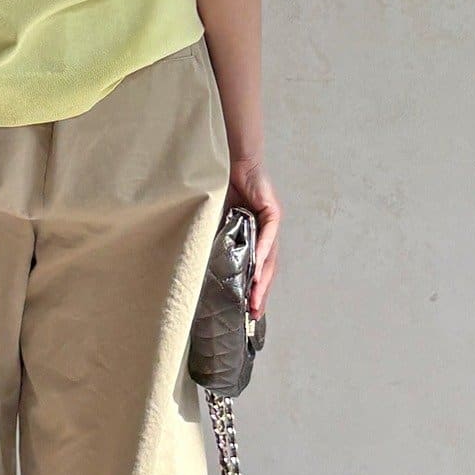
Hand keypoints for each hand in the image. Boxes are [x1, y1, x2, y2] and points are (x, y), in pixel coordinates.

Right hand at [226, 157, 280, 318]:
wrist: (232, 162)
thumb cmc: (222, 190)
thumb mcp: (218, 222)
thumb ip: (218, 241)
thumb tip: (203, 265)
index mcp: (254, 238)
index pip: (256, 269)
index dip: (253, 290)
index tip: (248, 311)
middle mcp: (266, 234)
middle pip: (266, 269)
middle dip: (260, 292)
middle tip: (254, 313)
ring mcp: (271, 224)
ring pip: (269, 257)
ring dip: (262, 279)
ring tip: (255, 298)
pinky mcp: (272, 212)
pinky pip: (268, 236)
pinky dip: (262, 252)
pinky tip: (257, 269)